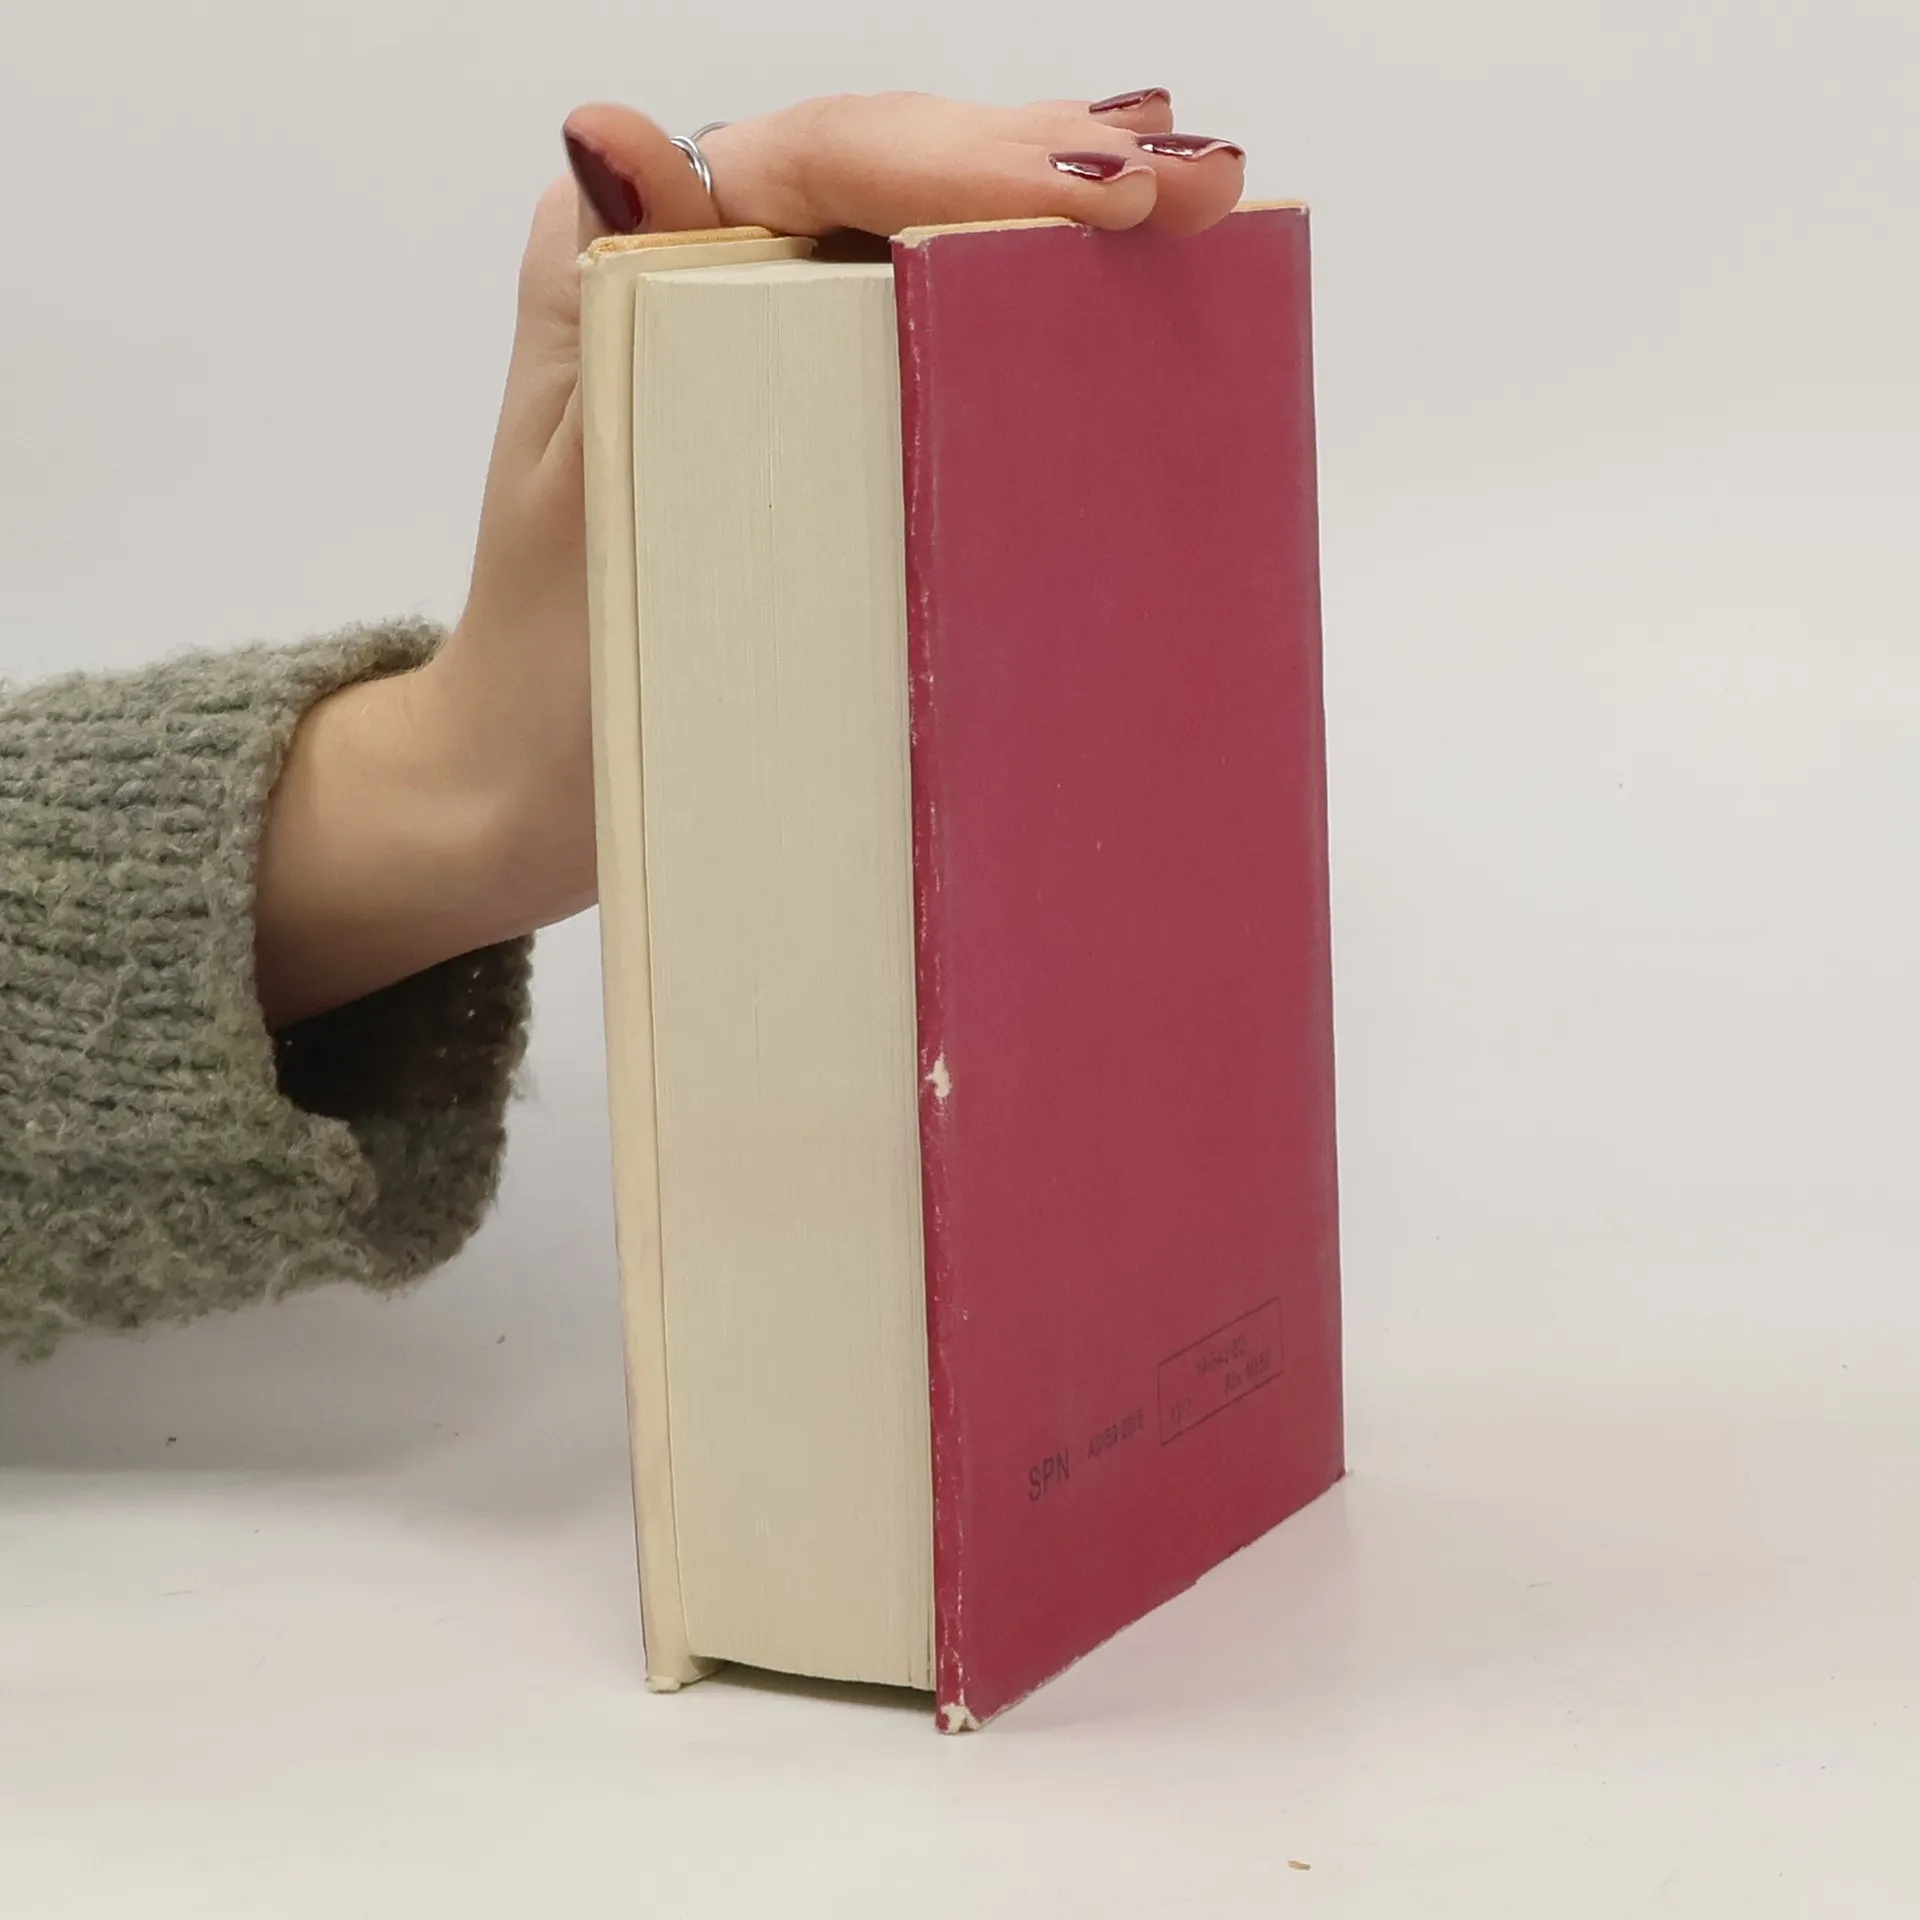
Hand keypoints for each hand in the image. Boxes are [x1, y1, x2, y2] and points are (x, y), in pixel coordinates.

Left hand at [255, 90, 1246, 1028]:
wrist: (547, 776)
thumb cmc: (555, 654)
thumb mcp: (576, 476)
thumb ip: (597, 306)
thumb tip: (607, 131)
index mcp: (650, 259)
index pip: (825, 160)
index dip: (965, 159)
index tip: (1093, 192)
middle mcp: (728, 276)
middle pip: (903, 171)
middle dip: (1050, 164)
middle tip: (1192, 187)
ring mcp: (794, 347)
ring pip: (940, 239)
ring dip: (1065, 216)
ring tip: (1192, 210)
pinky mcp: (839, 423)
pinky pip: (944, 335)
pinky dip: (1039, 309)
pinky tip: (1126, 291)